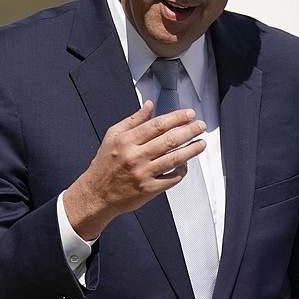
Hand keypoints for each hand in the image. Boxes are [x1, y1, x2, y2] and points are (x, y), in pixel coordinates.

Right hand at [64, 101, 206, 239]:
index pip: (157, 125)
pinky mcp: (149, 189)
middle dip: (189, 131)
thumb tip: (150, 105)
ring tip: (201, 143)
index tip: (189, 114)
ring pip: (174, 159)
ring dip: (191, 150)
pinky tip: (186, 164)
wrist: (97, 194)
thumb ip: (133, 120)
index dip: (177, 118)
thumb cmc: (105, 163)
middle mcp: (135, 156)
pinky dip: (182, 171)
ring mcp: (143, 174)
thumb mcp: (113, 136)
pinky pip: (171, 178)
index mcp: (126, 141)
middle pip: (169, 140)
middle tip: (200, 126)